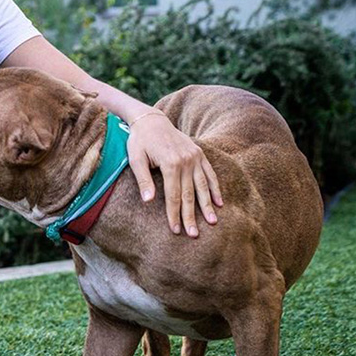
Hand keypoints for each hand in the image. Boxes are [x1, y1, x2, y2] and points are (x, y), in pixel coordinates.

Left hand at [127, 113, 222, 236]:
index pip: (173, 195)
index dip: (174, 214)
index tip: (176, 230)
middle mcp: (186, 161)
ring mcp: (195, 157)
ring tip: (212, 222)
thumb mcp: (135, 158)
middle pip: (189, 194)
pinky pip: (210, 173)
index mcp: (170, 163)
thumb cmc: (139, 140)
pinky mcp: (199, 153)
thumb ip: (143, 179)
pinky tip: (219, 203)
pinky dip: (215, 188)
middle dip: (191, 216)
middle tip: (194, 235)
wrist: (151, 120)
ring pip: (203, 186)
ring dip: (207, 205)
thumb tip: (148, 201)